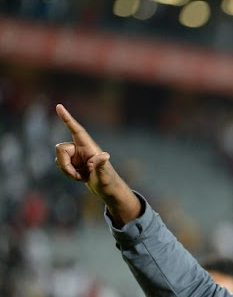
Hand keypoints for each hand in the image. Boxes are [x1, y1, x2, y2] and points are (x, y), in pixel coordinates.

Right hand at [54, 104, 140, 225]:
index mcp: (89, 147)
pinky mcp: (73, 162)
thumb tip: (105, 155)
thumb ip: (102, 165)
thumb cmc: (109, 182)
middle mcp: (81, 148)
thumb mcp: (105, 176)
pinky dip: (68, 174)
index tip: (59, 106)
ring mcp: (77, 155)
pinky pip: (61, 165)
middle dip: (64, 164)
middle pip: (60, 149)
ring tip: (82, 177)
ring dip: (67, 171)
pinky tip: (80, 177)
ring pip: (59, 159)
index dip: (67, 119)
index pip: (76, 130)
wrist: (108, 190)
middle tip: (77, 176)